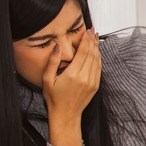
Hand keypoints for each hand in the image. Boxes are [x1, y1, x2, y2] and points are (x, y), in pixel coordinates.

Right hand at [42, 28, 100, 145]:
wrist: (66, 115)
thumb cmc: (54, 98)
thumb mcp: (47, 79)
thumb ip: (52, 62)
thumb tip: (57, 46)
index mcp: (73, 74)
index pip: (83, 52)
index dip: (86, 40)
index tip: (86, 31)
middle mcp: (85, 77)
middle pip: (92, 54)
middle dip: (92, 41)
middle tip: (91, 31)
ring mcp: (92, 82)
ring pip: (97, 60)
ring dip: (97, 48)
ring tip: (95, 38)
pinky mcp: (95, 86)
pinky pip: (99, 68)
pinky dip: (98, 58)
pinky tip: (96, 52)